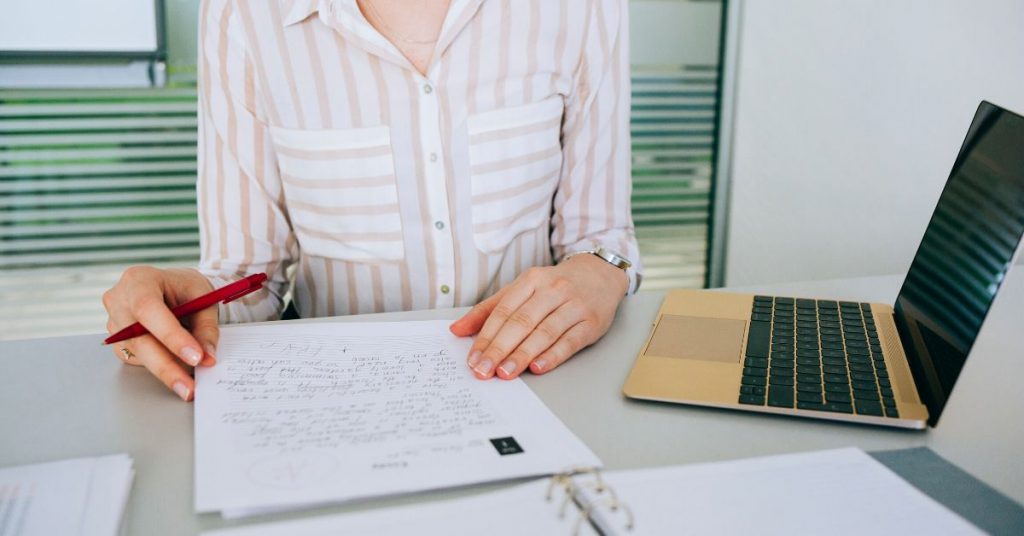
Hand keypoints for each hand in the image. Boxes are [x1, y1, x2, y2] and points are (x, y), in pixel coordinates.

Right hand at [101, 266, 216, 400]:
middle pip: (138, 338)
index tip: (195, 357)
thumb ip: (206, 328)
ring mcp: (114, 322)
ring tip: (188, 383)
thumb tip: (207, 358)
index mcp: (139, 280)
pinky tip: (176, 367)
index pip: (149, 309)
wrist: (173, 288)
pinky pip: (136, 359)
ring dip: (164, 370)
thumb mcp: (204, 299)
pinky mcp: (117, 341)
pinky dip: (158, 365)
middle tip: (188, 387)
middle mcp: (119, 300)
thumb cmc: (186, 289)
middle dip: (166, 366)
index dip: (171, 336)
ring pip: (137, 352)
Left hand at [449, 254, 627, 379]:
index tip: (473, 359)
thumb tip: (457, 330)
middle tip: (483, 370)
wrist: (600, 274)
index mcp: (531, 280)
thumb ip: (489, 309)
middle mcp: (553, 291)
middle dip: (499, 349)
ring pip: (544, 332)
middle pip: (521, 322)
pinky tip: (537, 367)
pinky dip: (553, 355)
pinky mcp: (591, 323)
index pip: (503, 311)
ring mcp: (574, 306)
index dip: (486, 336)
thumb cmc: (555, 286)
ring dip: (522, 355)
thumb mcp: (522, 288)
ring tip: (505, 373)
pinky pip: (570, 341)